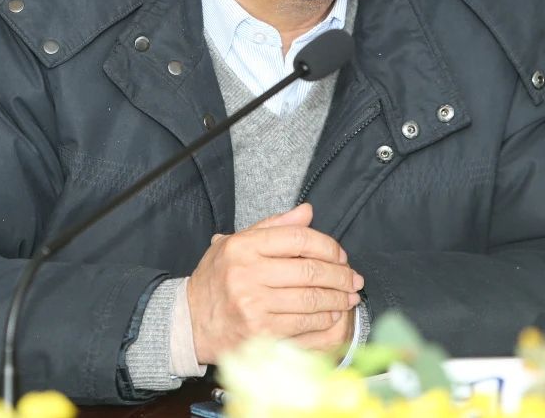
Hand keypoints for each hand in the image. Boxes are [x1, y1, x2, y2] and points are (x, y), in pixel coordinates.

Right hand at [186, 202, 361, 363]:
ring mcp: (253, 305)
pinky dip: (325, 320)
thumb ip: (273, 227)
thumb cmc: (217, 280)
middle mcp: (247, 274)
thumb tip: (308, 212)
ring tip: (349, 297)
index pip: (299, 239)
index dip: (328, 247)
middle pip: (310, 271)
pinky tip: (333, 315)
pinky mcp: (260, 333)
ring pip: (311, 299)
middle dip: (340, 275)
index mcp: (242, 246)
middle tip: (354, 279)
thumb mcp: (236, 244)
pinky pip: (304, 325)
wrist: (191, 321)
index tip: (340, 255)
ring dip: (338, 299)